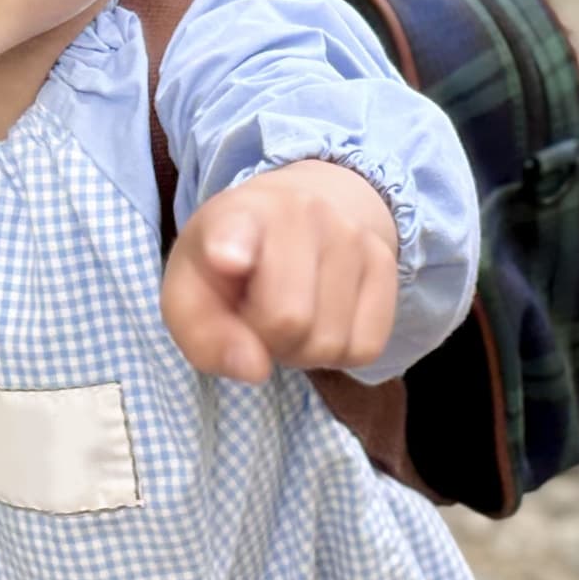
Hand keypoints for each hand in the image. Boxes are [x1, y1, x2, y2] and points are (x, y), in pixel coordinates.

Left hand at [160, 160, 400, 382]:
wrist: (304, 210)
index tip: (225, 258)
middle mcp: (301, 212)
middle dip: (268, 339)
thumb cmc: (233, 262)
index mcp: (236, 215)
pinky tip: (324, 320)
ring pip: (331, 342)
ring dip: (305, 349)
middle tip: (259, 317)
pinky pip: (366, 348)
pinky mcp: (386, 262)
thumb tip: (255, 369)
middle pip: (288, 320)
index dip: (230, 247)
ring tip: (292, 314)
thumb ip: (204, 336)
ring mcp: (351, 234)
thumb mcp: (192, 292)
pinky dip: (340, 351)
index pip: (235, 229)